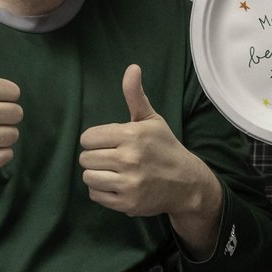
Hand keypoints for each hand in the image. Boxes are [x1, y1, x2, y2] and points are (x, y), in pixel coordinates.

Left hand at [79, 65, 221, 254]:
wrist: (186, 182)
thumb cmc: (164, 147)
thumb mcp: (151, 119)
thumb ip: (135, 95)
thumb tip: (132, 67)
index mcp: (132, 135)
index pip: (88, 137)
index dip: (95, 139)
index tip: (108, 142)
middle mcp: (129, 159)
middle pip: (86, 157)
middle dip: (95, 156)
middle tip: (111, 157)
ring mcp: (129, 183)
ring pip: (88, 176)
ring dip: (96, 174)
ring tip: (112, 171)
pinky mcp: (127, 203)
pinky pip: (96, 195)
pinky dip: (101, 190)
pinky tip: (116, 184)